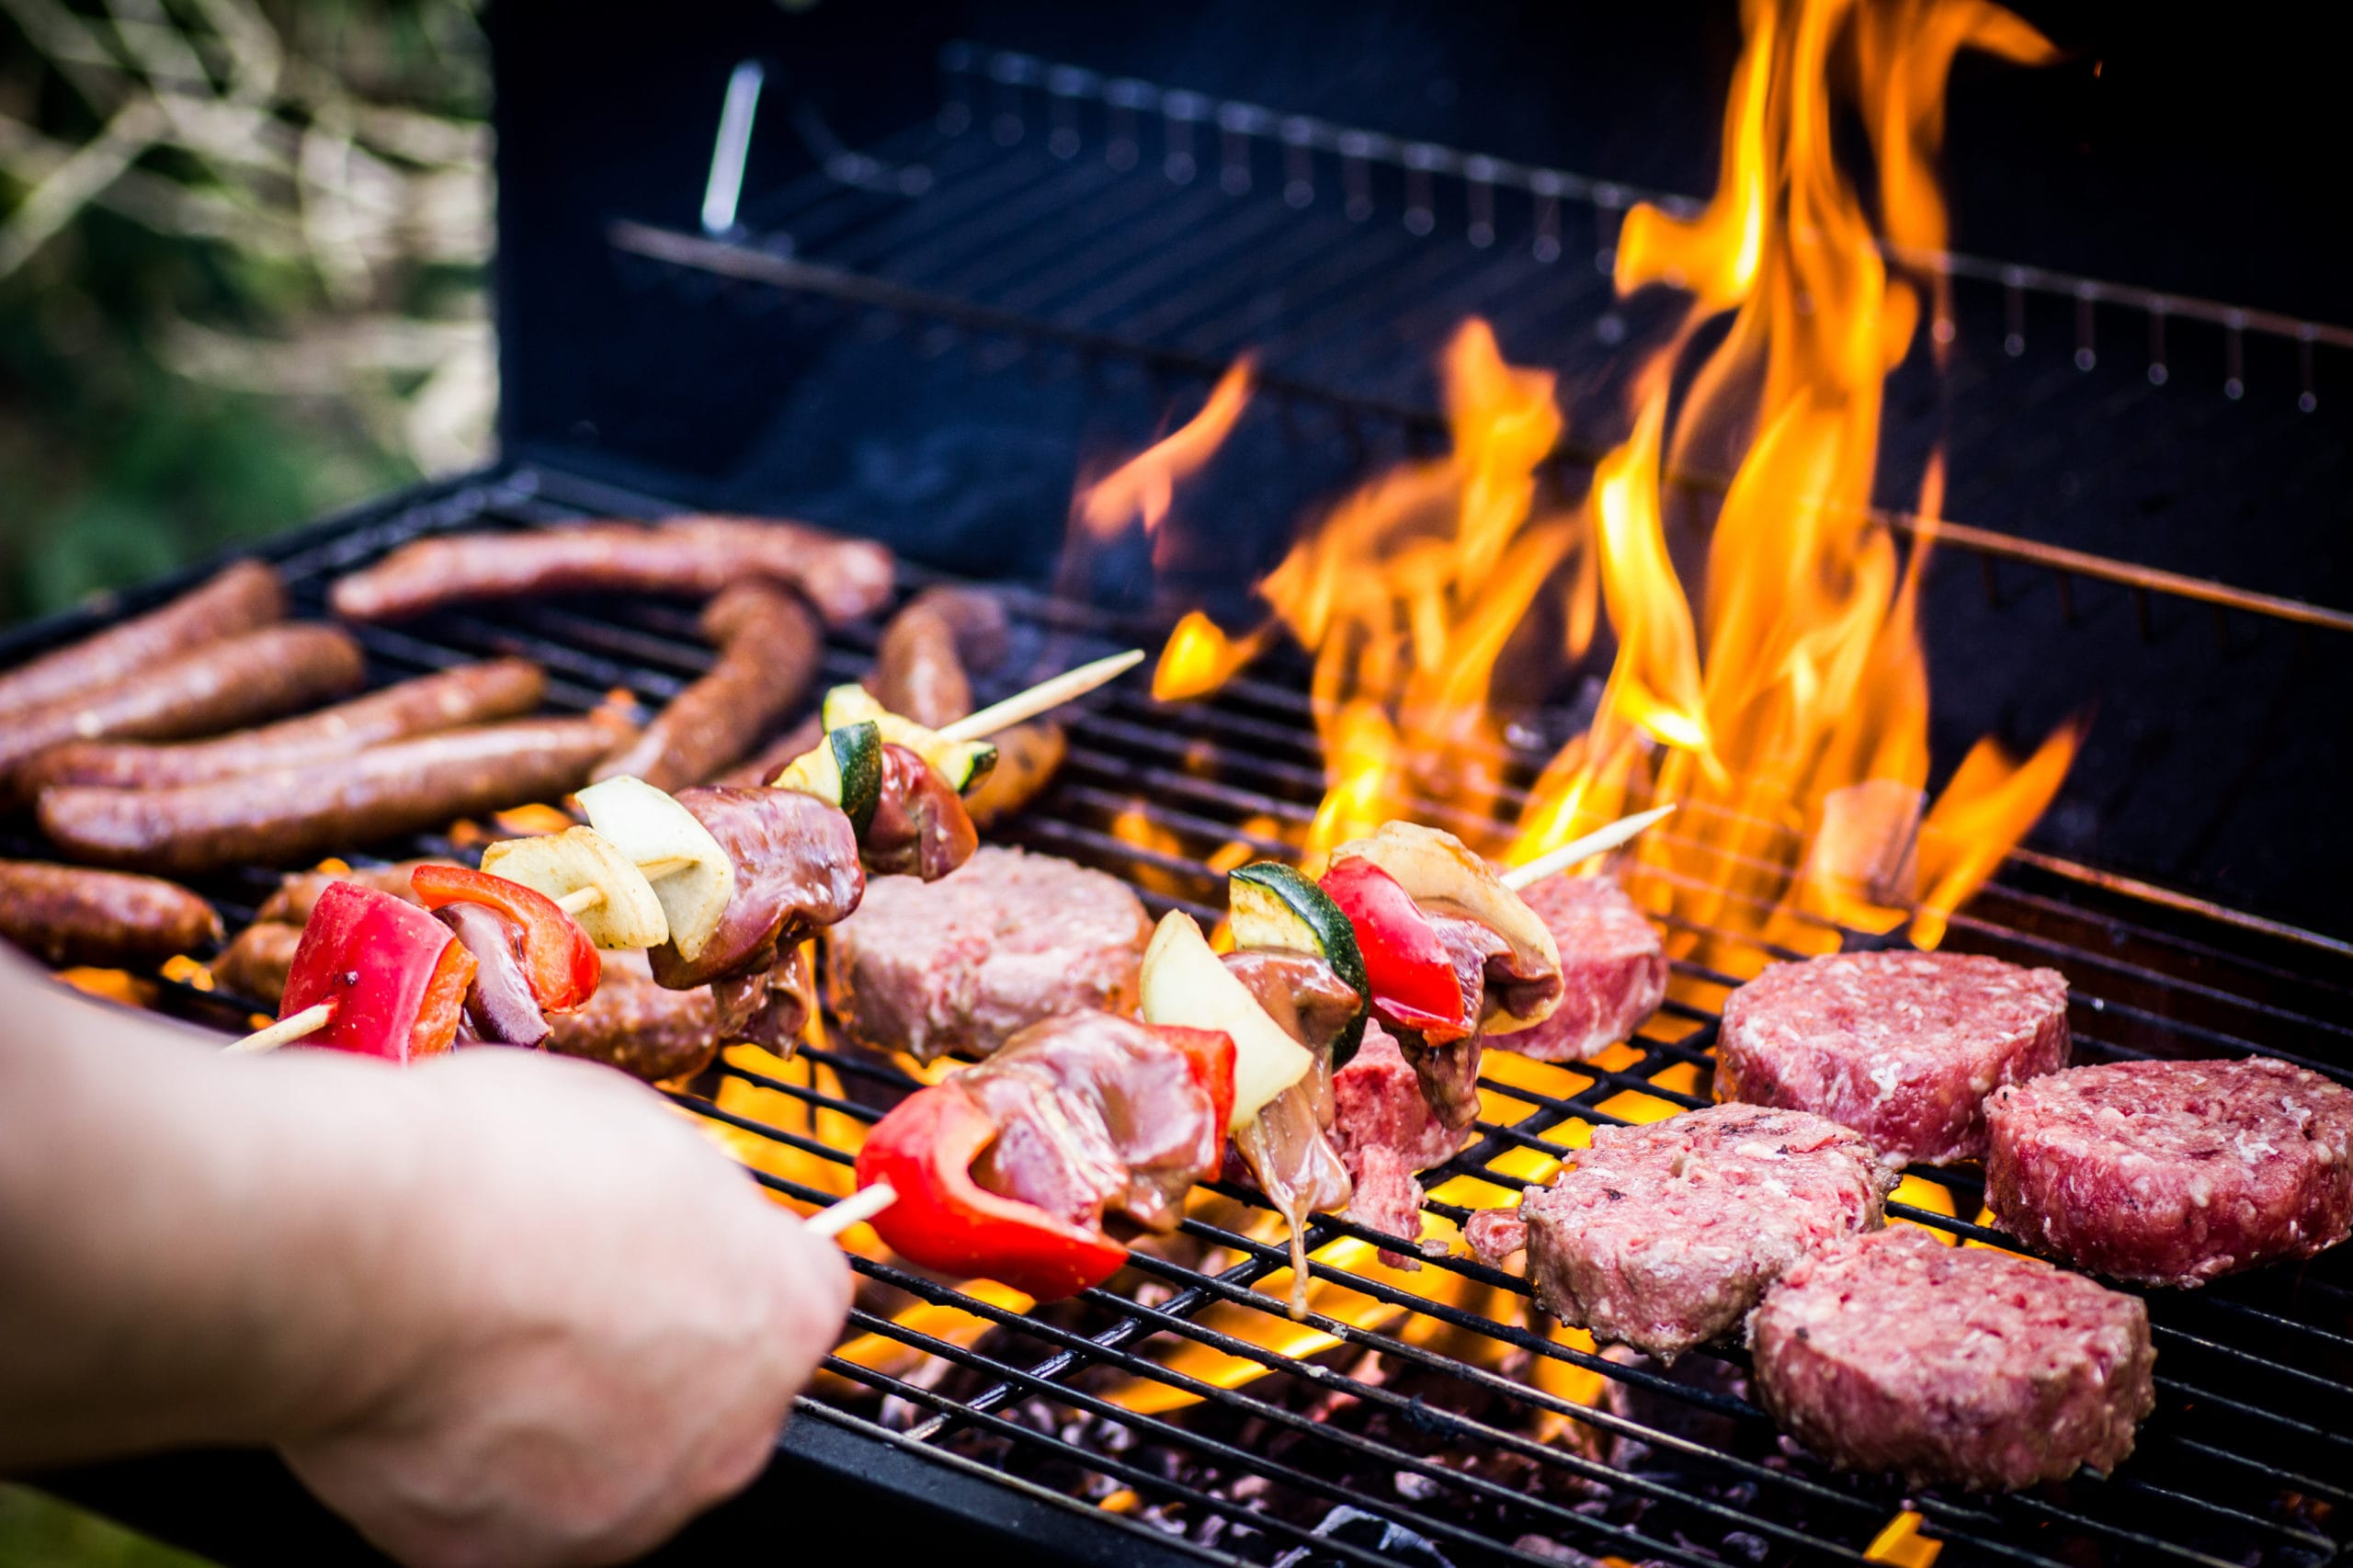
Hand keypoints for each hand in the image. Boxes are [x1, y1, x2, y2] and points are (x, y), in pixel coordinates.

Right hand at [281, 1049, 849, 1567]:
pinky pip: (506, 1508)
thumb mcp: (646, 1130)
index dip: (728, 1261)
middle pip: (716, 1395)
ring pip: (616, 1464)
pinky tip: (438, 1394)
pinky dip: (478, 1463)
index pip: (794, 1296)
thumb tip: (681, 1215)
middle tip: (569, 1292)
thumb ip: (693, 1200)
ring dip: (571, 1417)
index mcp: (780, 1317)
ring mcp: (618, 1509)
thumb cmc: (501, 1173)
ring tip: (491, 1343)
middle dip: (658, 1351)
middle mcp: (725, 1436)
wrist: (360, 1254)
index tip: (679, 1243)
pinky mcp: (502, 1555)